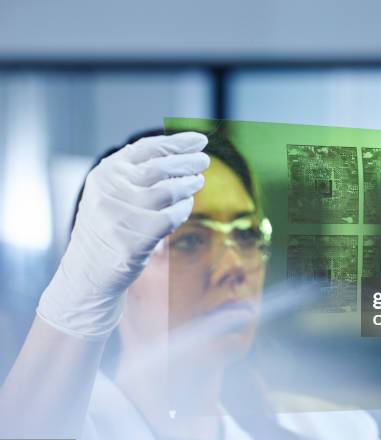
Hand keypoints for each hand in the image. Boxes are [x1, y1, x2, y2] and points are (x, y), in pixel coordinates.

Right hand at [37, 133, 209, 339]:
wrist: (89, 270)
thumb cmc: (108, 227)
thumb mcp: (111, 193)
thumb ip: (135, 172)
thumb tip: (178, 151)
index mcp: (105, 173)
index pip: (147, 148)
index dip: (177, 142)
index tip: (200, 141)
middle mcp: (110, 190)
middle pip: (161, 168)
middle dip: (188, 162)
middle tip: (204, 161)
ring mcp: (122, 215)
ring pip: (169, 191)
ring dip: (189, 184)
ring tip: (197, 181)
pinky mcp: (135, 238)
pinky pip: (172, 217)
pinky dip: (183, 209)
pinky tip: (186, 206)